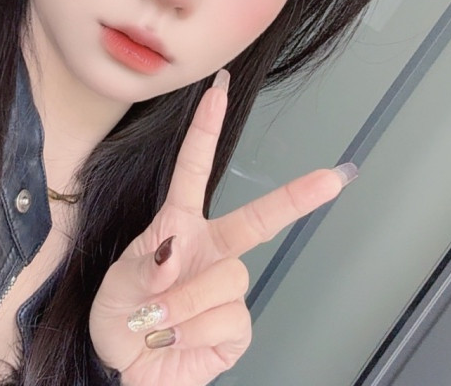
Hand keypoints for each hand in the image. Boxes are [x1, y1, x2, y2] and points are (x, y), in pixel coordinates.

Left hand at [89, 70, 355, 385]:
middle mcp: (210, 250)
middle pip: (257, 220)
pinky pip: (228, 320)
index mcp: (180, 227)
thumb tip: (175, 257)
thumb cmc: (122, 315)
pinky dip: (194, 333)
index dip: (206, 130)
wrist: (127, 368)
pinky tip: (178, 338)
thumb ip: (144, 268)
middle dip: (295, 198)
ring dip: (184, 304)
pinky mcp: (237, 326)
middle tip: (332, 178)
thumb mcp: (117, 286)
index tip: (218, 92)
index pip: (194, 171)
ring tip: (158, 320)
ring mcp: (227, 287)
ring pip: (229, 278)